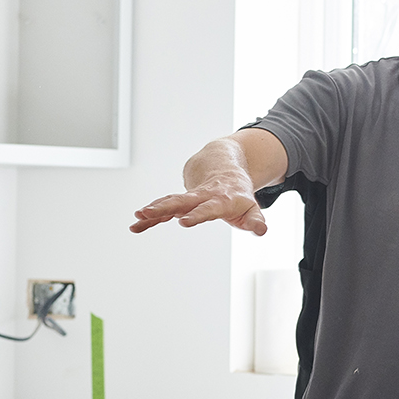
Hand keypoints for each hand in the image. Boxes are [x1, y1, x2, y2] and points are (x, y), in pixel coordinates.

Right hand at [130, 172, 267, 234]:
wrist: (226, 168)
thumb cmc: (239, 194)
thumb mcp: (252, 208)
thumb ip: (255, 220)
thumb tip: (261, 230)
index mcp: (220, 199)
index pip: (207, 208)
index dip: (196, 214)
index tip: (183, 221)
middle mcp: (201, 196)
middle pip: (180, 201)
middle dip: (162, 208)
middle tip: (146, 214)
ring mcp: (189, 198)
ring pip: (168, 202)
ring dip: (152, 210)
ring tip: (137, 218)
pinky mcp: (181, 202)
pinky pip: (164, 210)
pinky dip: (151, 218)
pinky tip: (136, 226)